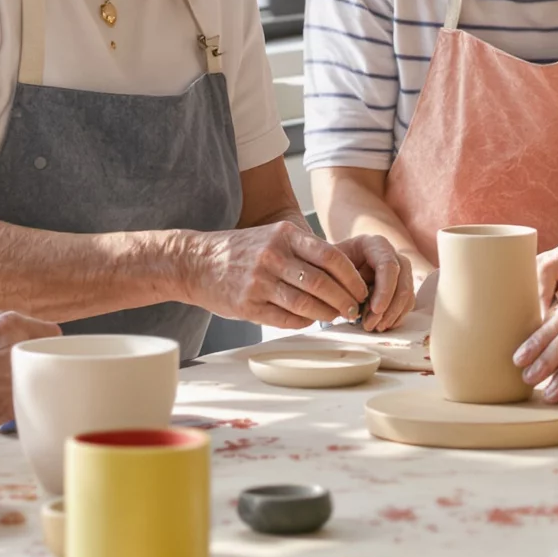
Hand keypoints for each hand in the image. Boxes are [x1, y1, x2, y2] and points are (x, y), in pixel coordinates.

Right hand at [186, 221, 369, 327]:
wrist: (196, 262)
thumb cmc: (241, 251)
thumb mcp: (272, 236)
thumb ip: (304, 249)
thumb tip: (344, 270)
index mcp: (284, 235)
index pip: (331, 256)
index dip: (352, 277)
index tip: (361, 289)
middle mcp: (272, 256)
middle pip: (322, 283)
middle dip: (345, 300)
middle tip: (354, 309)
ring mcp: (259, 281)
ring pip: (306, 304)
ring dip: (327, 314)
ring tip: (336, 317)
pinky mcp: (248, 305)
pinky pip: (286, 318)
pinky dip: (304, 322)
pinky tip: (310, 320)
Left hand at [337, 235, 416, 331]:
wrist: (330, 270)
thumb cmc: (329, 266)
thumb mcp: (330, 268)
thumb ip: (341, 281)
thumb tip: (354, 304)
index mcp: (374, 244)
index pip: (388, 264)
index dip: (385, 289)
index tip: (375, 309)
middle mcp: (391, 255)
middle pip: (402, 281)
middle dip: (389, 307)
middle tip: (370, 324)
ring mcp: (399, 271)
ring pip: (406, 294)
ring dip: (391, 315)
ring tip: (372, 327)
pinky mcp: (400, 287)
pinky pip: (406, 304)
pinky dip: (395, 317)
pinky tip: (379, 325)